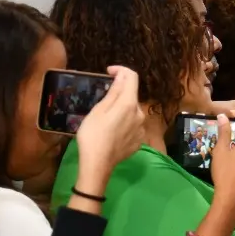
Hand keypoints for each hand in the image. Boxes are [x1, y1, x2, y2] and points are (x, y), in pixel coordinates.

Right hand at [73, 67, 146, 194]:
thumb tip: (122, 75)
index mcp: (130, 104)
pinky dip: (124, 123)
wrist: (98, 165)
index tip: (108, 72)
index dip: (121, 70)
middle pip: (132, 96)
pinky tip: (111, 131)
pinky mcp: (139, 140)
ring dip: (122, 109)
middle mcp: (140, 114)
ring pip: (132, 111)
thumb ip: (114, 92)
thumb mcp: (98, 110)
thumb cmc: (93, 135)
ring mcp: (141, 128)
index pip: (132, 77)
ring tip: (104, 118)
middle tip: (101, 100)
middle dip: (119, 93)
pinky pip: (133, 125)